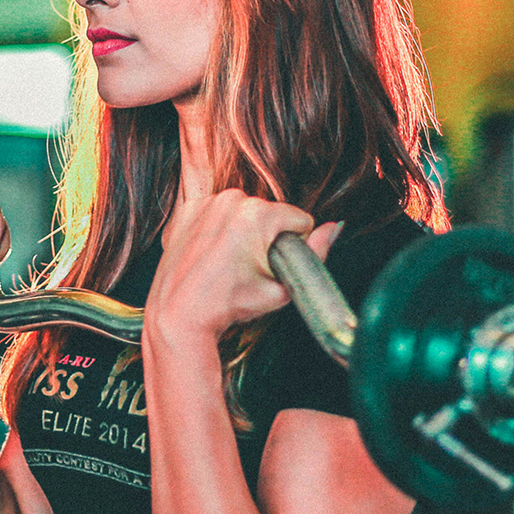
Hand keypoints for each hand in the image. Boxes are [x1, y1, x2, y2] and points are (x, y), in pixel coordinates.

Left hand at [145, 190, 340, 345]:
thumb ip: (315, 255)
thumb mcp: (281, 288)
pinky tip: (211, 254)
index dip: (294, 246)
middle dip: (266, 237)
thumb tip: (334, 228)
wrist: (179, 314)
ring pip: (243, 212)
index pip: (299, 220)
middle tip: (249, 268)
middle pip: (270, 214)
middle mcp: (232, 199)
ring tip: (229, 262)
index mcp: (258, 213)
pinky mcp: (187, 210)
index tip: (273, 264)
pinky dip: (217, 229)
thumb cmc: (228, 305)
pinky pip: (216, 213)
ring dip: (242, 231)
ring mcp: (207, 202)